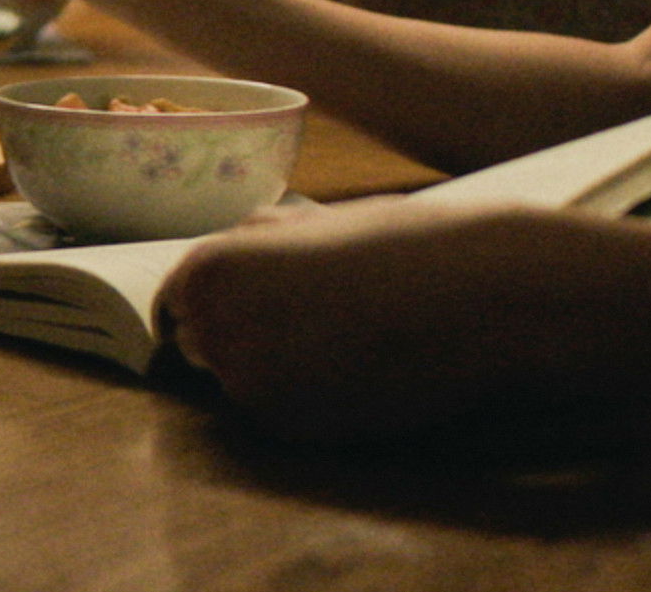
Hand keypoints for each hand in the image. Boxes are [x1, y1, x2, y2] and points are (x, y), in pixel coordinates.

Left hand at [160, 200, 577, 441]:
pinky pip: (283, 419)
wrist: (475, 295)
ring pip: (241, 387)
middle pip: (201, 350)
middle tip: (311, 326)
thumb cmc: (400, 245)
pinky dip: (310, 404)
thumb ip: (257, 239)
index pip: (174, 306)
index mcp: (208, 268)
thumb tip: (232, 238)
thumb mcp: (311, 223)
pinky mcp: (293, 428)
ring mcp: (248, 384)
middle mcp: (212, 328)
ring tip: (343, 344)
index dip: (214, 310)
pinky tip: (360, 373)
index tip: (254, 312)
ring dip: (277, 375)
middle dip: (241, 341)